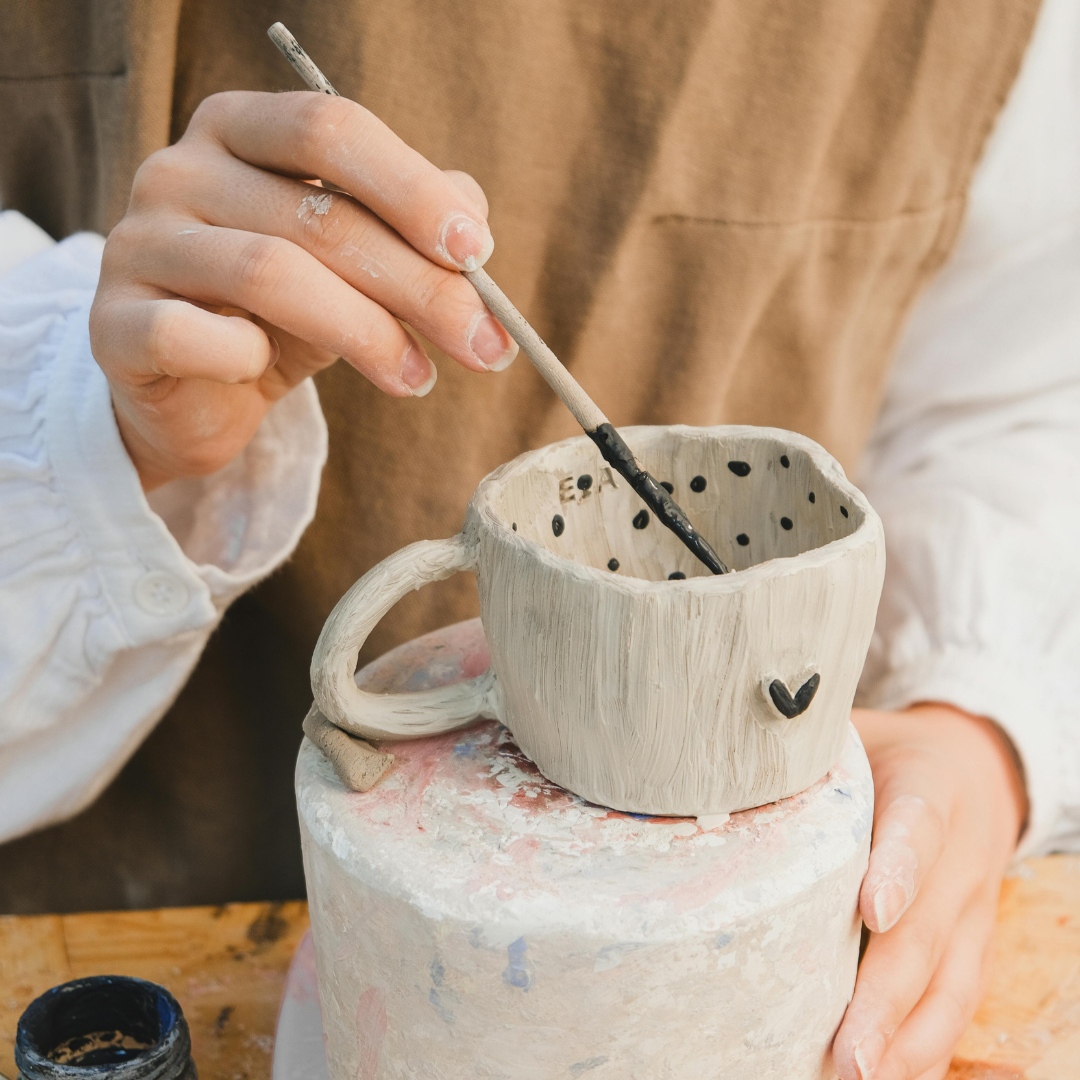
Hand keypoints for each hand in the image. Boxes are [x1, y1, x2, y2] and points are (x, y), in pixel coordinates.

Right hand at [89, 91, 516, 490]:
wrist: (192, 393)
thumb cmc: (281, 318)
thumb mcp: (352, 267)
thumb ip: (408, 230)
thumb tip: (472, 220)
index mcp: (239, 131)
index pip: (330, 129)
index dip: (411, 188)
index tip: (477, 252)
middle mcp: (178, 169)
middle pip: (318, 213)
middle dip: (418, 286)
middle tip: (482, 345)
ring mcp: (138, 243)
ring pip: (270, 273)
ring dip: (365, 333)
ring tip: (417, 379)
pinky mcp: (113, 324)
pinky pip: (192, 335)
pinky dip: (246, 360)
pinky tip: (266, 374)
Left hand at [834, 704, 1026, 1079]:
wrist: (975, 769)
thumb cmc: (889, 753)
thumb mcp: (854, 731)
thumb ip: (801, 748)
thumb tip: (721, 758)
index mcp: (930, 790)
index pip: (917, 828)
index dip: (898, 869)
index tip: (872, 910)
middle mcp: (961, 858)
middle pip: (929, 931)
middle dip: (888, 996)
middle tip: (849, 1051)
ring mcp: (973, 910)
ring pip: (951, 983)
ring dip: (907, 1040)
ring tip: (859, 1076)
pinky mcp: (974, 947)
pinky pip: (958, 1004)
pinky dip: (926, 1048)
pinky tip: (886, 1076)